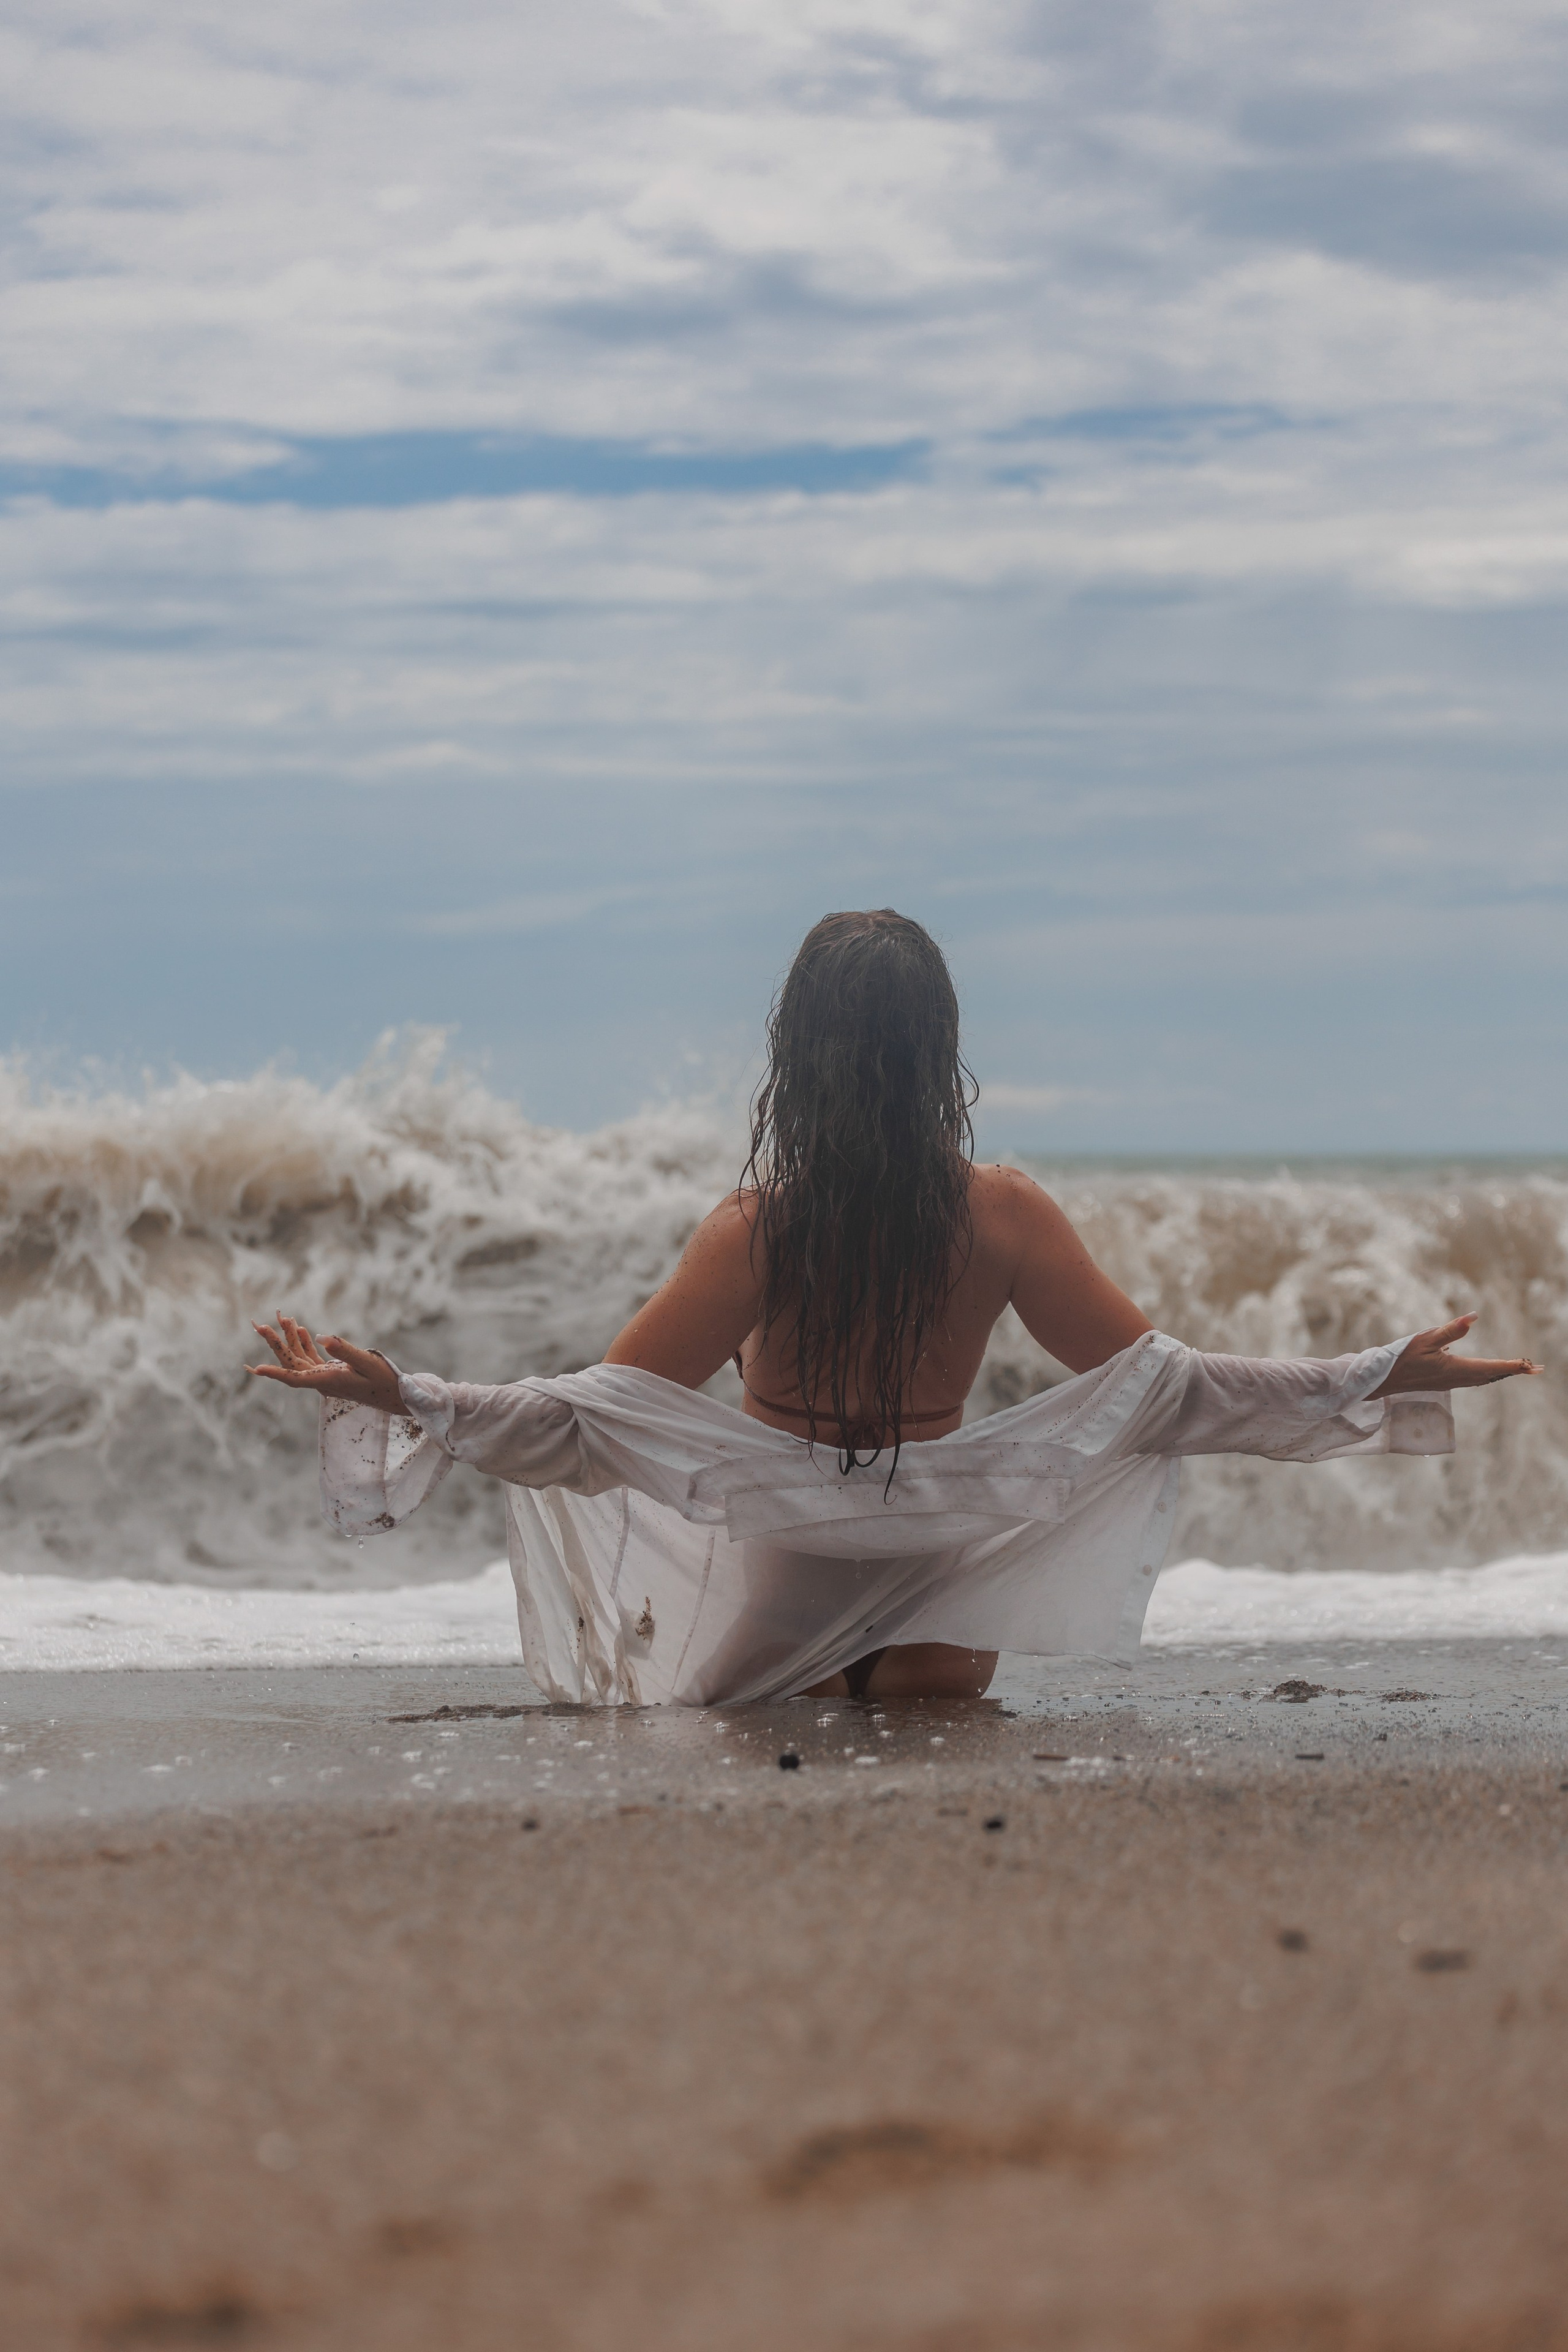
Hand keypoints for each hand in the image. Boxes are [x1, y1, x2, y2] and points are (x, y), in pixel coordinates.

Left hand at [247, 1314, 404, 1414]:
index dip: (275, 1373)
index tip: (256, 1369)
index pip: (296, 1378)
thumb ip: (343, 1349)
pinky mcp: (331, 1373)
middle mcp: (322, 1381)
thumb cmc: (384, 1380)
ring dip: (290, 1340)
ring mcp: (325, 1378)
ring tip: (282, 1319)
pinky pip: (311, 1359)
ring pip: (300, 1359)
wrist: (396, 1395)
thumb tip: (320, 1336)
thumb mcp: (366, 1362)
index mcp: (329, 1381)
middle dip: (277, 1344)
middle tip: (261, 1326)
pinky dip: (305, 1344)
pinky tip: (301, 1330)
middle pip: (292, 1364)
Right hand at [1371, 1314, 1541, 1397]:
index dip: (1511, 1366)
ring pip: (1484, 1378)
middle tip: (1536, 1369)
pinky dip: (1487, 1373)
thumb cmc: (1401, 1358)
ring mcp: (1451, 1381)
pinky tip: (1489, 1370)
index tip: (1530, 1366)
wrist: (1382, 1379)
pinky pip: (1474, 1378)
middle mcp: (1457, 1378)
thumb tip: (1474, 1317)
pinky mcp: (1444, 1380)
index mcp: (1455, 1369)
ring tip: (1519, 1369)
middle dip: (1513, 1370)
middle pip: (1492, 1375)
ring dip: (1502, 1372)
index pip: (1490, 1367)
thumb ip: (1451, 1330)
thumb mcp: (1425, 1339)